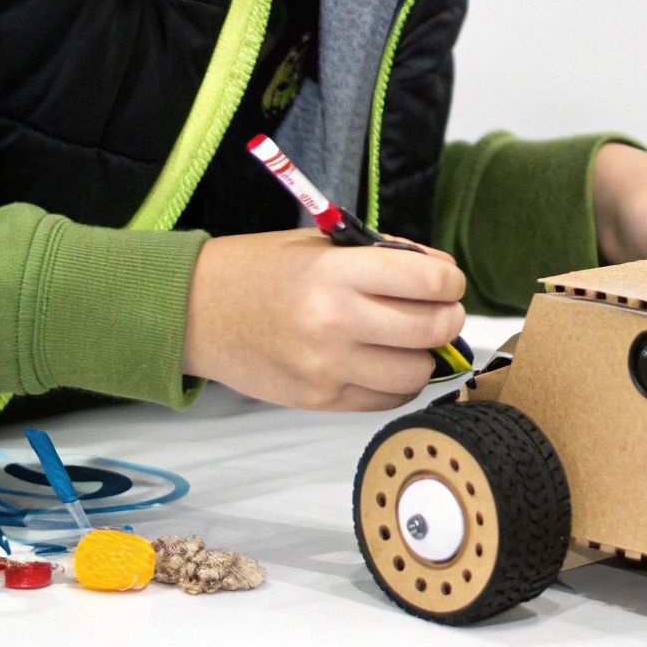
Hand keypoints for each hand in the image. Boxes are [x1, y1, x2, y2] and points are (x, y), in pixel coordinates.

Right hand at [181, 229, 466, 410]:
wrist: (195, 311)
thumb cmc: (263, 271)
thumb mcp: (324, 247)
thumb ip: (388, 258)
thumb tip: (445, 276)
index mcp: (338, 273)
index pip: (431, 280)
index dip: (451, 281)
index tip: (445, 281)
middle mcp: (335, 321)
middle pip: (434, 329)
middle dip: (447, 318)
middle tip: (436, 311)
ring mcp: (327, 367)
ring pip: (418, 373)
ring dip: (424, 356)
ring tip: (406, 340)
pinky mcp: (320, 400)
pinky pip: (388, 400)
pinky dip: (398, 383)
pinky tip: (382, 362)